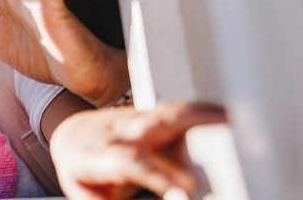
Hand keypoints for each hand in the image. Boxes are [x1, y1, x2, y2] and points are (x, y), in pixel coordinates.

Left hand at [50, 101, 226, 198]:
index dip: (155, 173)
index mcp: (100, 154)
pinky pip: (176, 111)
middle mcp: (119, 132)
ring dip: (199, 113)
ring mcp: (136, 120)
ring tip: (231, 119)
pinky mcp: (150, 115)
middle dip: (184, 125)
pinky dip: (201, 111)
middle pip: (151, 123)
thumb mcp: (84, 190)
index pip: (129, 161)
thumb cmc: (82, 169)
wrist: (72, 136)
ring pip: (167, 111)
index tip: (183, 187)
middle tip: (217, 137)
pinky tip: (224, 115)